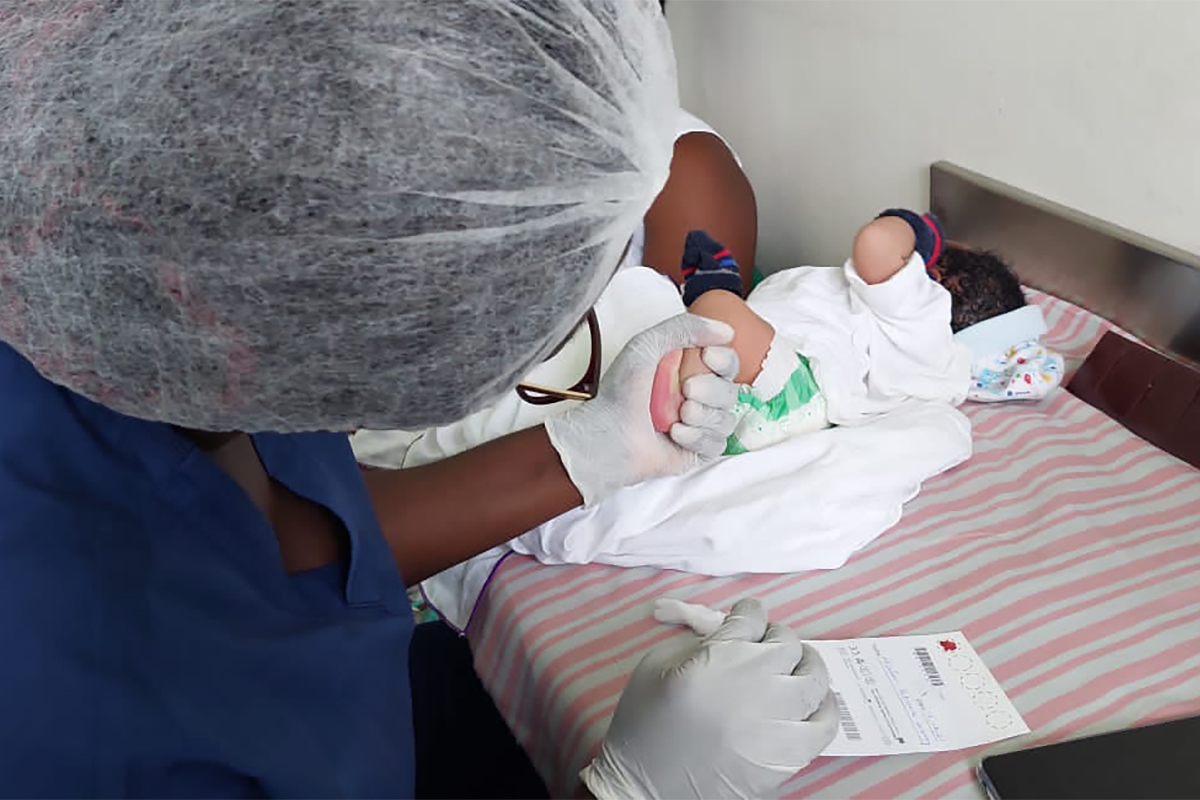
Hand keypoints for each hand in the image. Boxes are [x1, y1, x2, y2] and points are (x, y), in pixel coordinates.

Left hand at [545, 313, 738, 505]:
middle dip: (711, 390)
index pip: (727, 362)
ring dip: (703, 415)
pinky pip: (717, 443)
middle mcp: (695, 397)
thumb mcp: (646, 345)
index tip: (707, 356)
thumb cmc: (619, 393)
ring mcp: (697, 425)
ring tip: (679, 415)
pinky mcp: (696, 451)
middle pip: (730, 391)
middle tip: (686, 390)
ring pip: (726, 418)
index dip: (724, 359)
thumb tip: (726, 331)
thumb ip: (683, 327)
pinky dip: (697, 437)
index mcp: (687, 371)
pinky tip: (675, 434)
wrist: (608, 435)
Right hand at [581, 599, 837, 799]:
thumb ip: (701, 642)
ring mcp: (776, 722)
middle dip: (774, 637)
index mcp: (719, 658)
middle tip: (764, 645)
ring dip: (805, 666)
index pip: (752, 617)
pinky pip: (824, 724)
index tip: (746, 617)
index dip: (748, 613)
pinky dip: (824, 707)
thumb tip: (736, 633)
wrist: (644, 786)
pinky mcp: (787, 758)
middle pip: (786, 643)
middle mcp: (755, 685)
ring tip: (794, 669)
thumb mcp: (658, 664)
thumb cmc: (644, 722)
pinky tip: (811, 703)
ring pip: (813, 678)